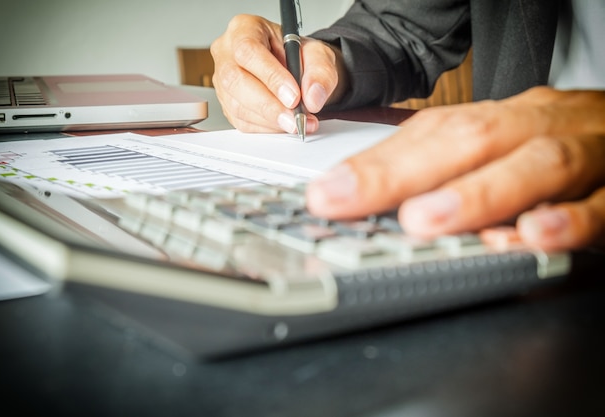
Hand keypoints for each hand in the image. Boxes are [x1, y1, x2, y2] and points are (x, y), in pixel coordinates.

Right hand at [210, 14, 345, 133]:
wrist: (295, 70)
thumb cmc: (299, 55)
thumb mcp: (318, 54)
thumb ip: (320, 72)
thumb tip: (313, 98)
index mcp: (244, 28)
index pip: (248, 51)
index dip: (270, 76)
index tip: (293, 96)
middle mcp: (227, 53)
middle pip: (235, 80)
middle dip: (268, 105)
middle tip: (295, 119)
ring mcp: (222, 80)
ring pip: (237, 105)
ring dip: (270, 120)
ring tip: (297, 123)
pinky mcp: (227, 104)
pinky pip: (242, 122)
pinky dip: (266, 127)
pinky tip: (284, 124)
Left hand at [306, 87, 604, 250]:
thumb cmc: (555, 145)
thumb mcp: (499, 148)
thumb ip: (445, 170)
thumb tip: (369, 197)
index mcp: (499, 122)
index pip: (430, 134)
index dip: (376, 164)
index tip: (326, 194)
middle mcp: (536, 129)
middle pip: (470, 140)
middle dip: (403, 173)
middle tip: (350, 200)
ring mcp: (585, 156)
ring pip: (537, 164)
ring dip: (477, 193)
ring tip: (424, 220)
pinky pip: (603, 205)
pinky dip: (569, 220)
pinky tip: (532, 236)